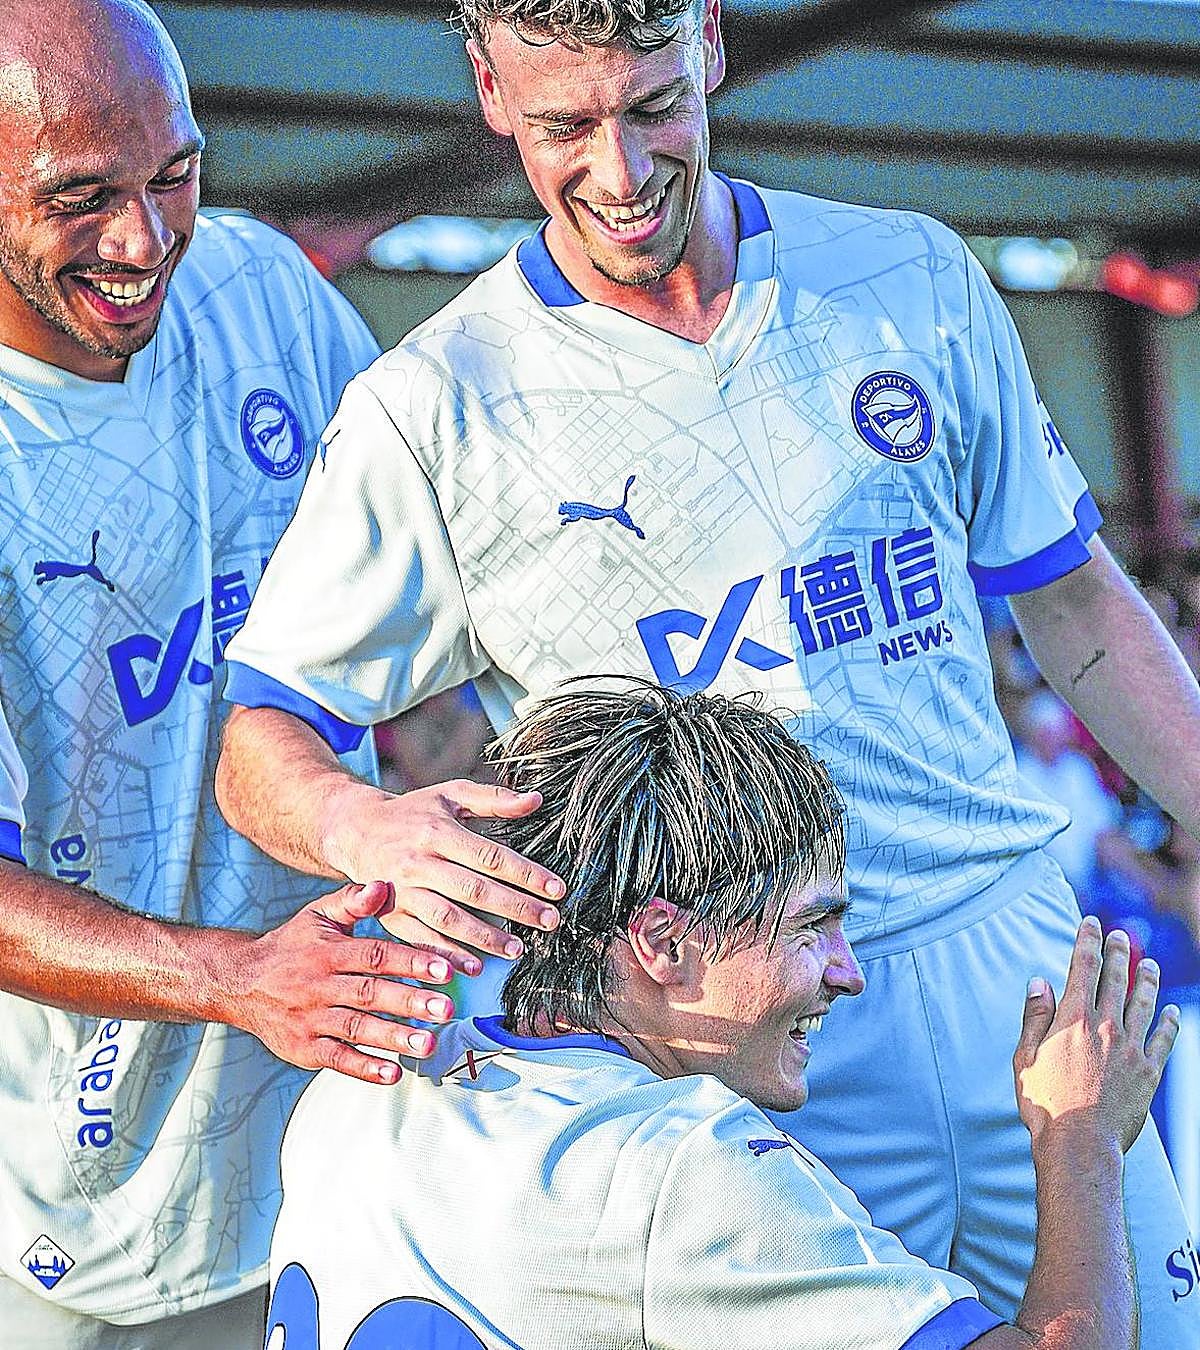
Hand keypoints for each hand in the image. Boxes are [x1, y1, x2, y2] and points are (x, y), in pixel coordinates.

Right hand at [224, 880, 455, 1083]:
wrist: (239, 981)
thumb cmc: (291, 946)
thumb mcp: (318, 915)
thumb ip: (353, 901)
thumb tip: (383, 884)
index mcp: (329, 952)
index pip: (375, 956)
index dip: (411, 962)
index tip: (445, 969)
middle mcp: (320, 985)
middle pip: (370, 993)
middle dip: (411, 1002)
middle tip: (446, 1009)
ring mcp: (311, 1019)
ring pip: (357, 1028)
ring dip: (394, 1037)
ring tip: (428, 1043)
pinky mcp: (303, 1048)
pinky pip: (336, 1059)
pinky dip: (364, 1068)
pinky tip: (392, 1073)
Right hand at [326, 779, 564, 972]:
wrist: (355, 830)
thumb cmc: (414, 811)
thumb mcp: (450, 794)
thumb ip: (493, 799)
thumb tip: (537, 800)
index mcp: (438, 831)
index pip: (489, 855)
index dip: (525, 873)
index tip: (557, 889)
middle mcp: (419, 862)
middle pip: (474, 889)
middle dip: (515, 907)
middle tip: (550, 921)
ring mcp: (403, 891)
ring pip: (448, 919)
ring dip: (485, 937)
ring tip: (518, 949)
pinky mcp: (391, 915)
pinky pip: (421, 939)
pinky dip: (447, 955)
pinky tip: (475, 968)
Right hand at [1013, 916, 1178, 1152]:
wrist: (1080, 1143)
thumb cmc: (1045, 1102)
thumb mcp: (1024, 1057)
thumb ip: (1035, 1016)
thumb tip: (1040, 982)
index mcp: (1073, 1019)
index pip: (1083, 967)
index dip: (1087, 941)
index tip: (1090, 924)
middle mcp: (1106, 1026)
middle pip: (1116, 979)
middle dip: (1119, 952)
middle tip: (1121, 935)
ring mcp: (1131, 1048)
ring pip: (1143, 1003)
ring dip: (1147, 979)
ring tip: (1150, 963)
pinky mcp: (1149, 1072)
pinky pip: (1164, 1039)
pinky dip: (1169, 1022)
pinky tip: (1172, 1010)